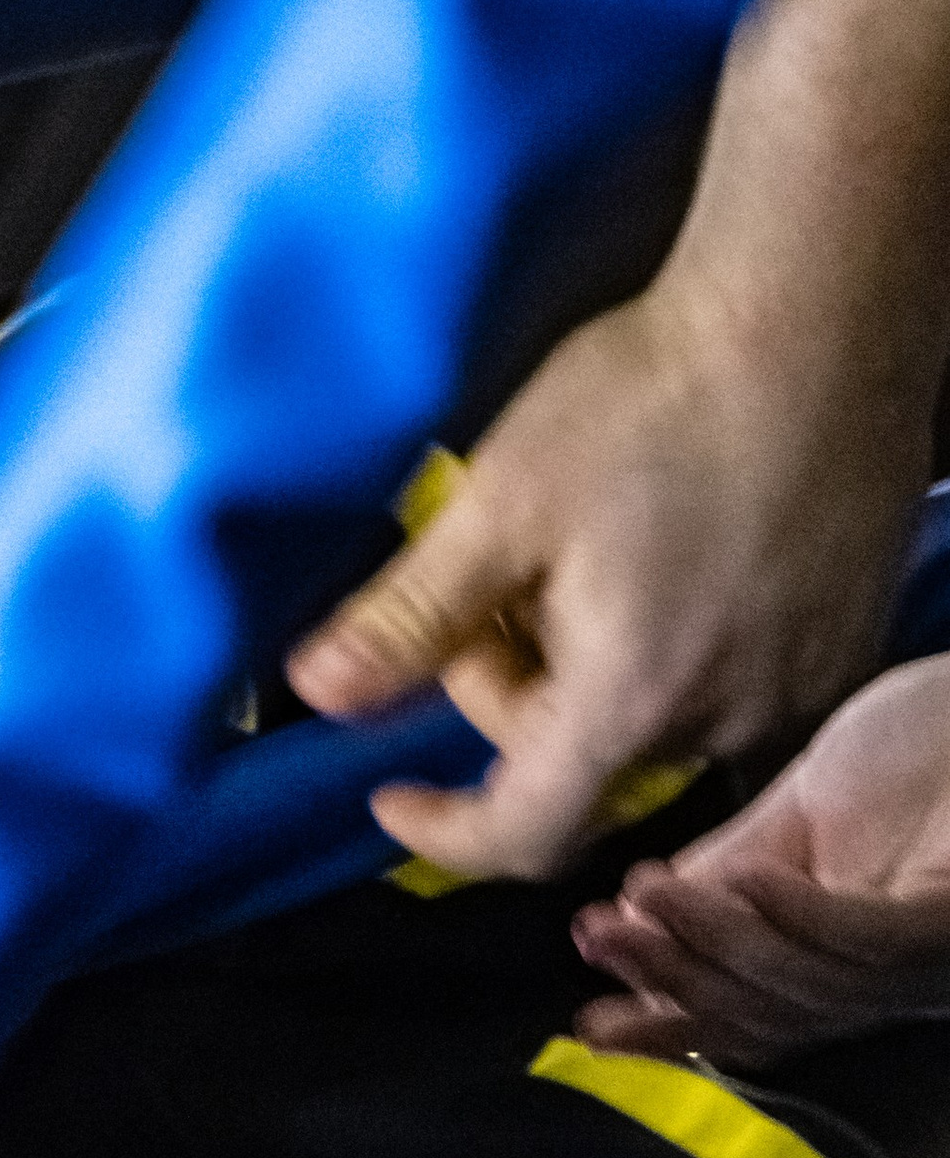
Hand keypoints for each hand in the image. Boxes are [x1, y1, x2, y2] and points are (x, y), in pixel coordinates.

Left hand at [285, 264, 923, 879]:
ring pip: (654, 721)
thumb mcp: (499, 504)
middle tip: (495, 581)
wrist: (812, 323)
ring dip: (591, 669)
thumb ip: (409, 615)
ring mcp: (799, 685)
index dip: (444, 834)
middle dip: (510, 692)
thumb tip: (318, 693)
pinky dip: (670, 650)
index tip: (391, 797)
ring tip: (581, 552)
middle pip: (581, 762)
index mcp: (632, 704)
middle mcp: (729, 721)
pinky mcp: (839, 642)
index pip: (523, 834)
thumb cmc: (656, 399)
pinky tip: (658, 553)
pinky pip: (730, 688)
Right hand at [574, 653, 949, 1063]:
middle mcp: (891, 978)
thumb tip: (638, 909)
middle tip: (598, 939)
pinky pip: (871, 938)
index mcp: (847, 956)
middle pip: (773, 1015)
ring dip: (715, 946)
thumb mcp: (808, 804)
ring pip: (808, 983)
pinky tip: (746, 884)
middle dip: (678, 983)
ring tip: (641, 899)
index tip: (589, 1025)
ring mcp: (929, 953)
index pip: (751, 1016)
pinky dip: (801, 920)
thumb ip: (732, 861)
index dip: (673, 1028)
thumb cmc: (927, 745)